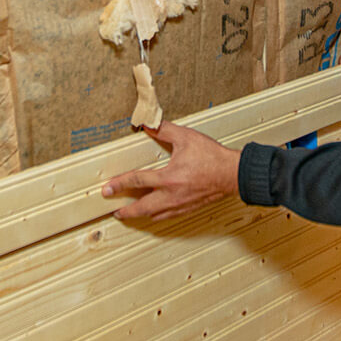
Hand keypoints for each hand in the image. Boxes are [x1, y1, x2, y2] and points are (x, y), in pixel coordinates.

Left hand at [102, 122, 241, 221]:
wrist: (233, 174)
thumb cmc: (212, 157)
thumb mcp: (186, 138)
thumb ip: (165, 130)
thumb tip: (148, 123)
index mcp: (169, 178)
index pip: (138, 180)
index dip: (120, 184)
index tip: (107, 189)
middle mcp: (172, 195)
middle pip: (142, 208)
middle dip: (126, 211)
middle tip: (115, 211)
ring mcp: (181, 204)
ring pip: (155, 215)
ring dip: (140, 215)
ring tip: (130, 214)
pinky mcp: (189, 208)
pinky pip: (168, 216)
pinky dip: (157, 216)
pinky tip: (155, 213)